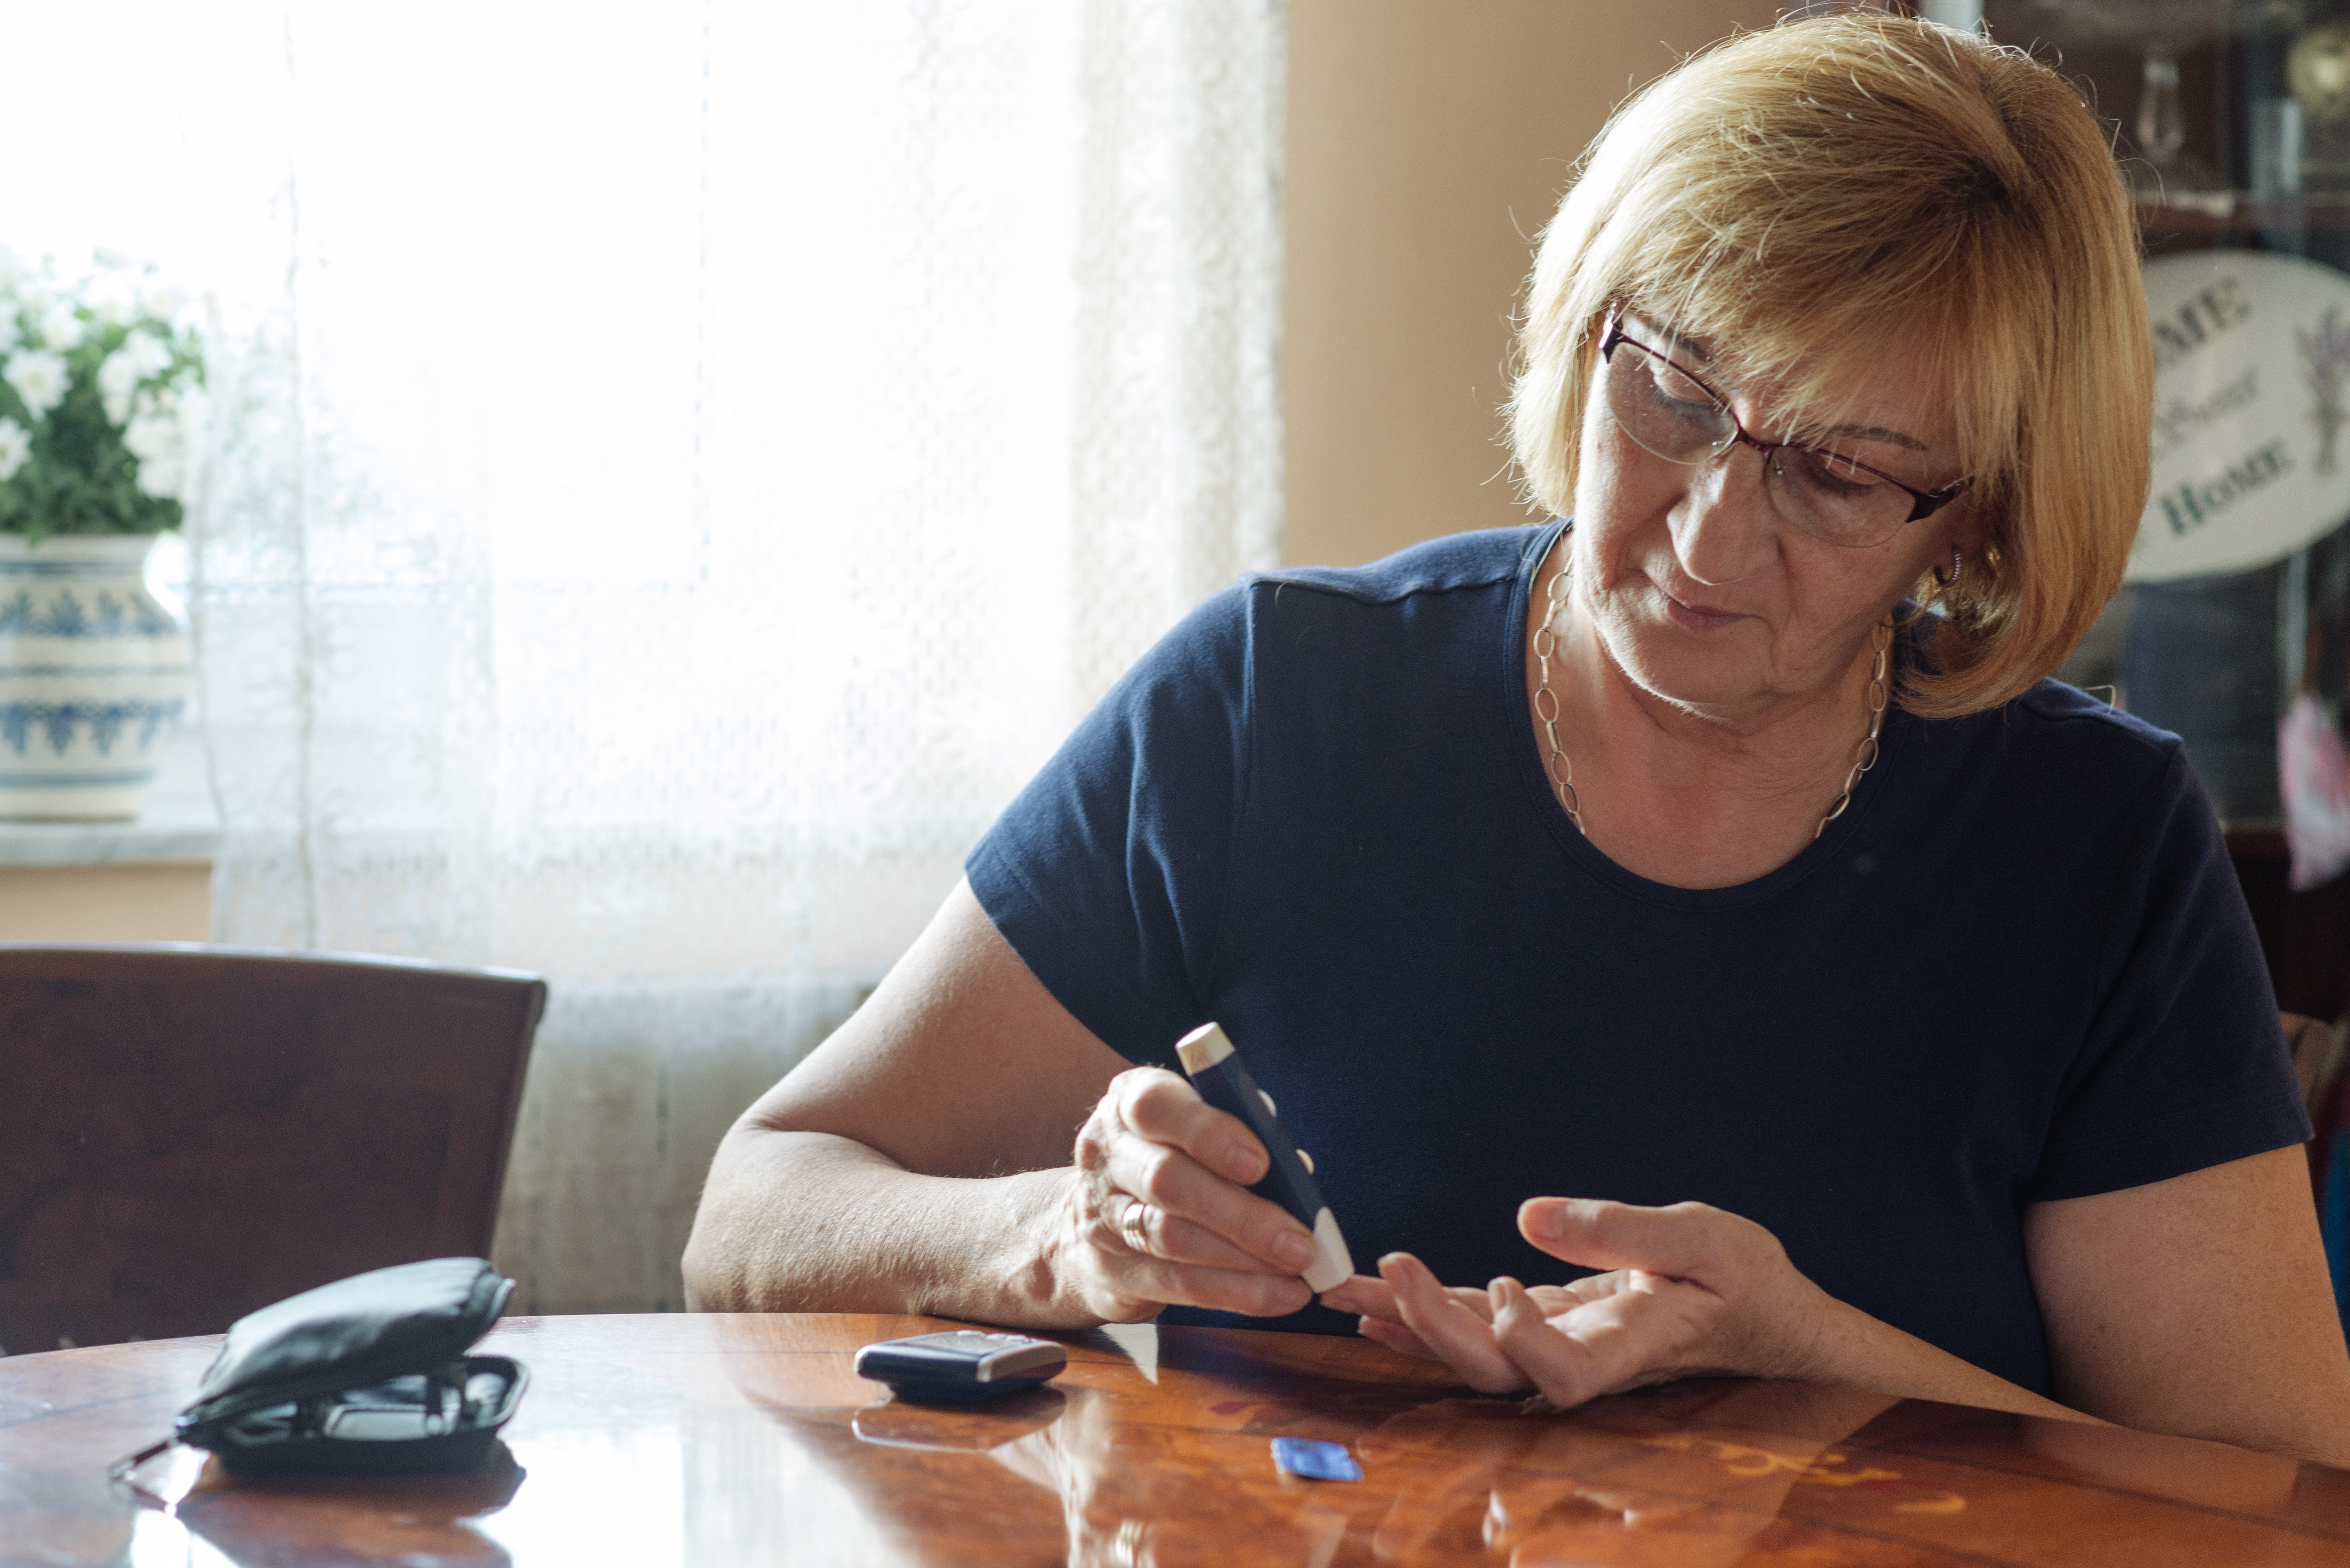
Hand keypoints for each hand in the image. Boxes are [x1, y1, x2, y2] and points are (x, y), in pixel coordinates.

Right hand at [1049, 1066, 1319, 1322]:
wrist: (1092, 1223)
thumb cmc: (1170, 1160)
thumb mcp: (1194, 1131)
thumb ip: (1242, 1138)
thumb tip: (1296, 1171)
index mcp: (1129, 1101)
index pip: (1155, 1107)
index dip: (1209, 1134)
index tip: (1261, 1163)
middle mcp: (1107, 1153)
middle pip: (1167, 1182)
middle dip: (1242, 1215)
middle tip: (1299, 1243)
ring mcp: (1102, 1215)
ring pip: (1172, 1238)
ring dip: (1244, 1259)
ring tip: (1297, 1272)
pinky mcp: (1112, 1270)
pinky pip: (1177, 1283)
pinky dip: (1235, 1291)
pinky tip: (1278, 1296)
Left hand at [1318, 1196, 1830, 1405]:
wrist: (1766, 1316)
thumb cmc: (1750, 1281)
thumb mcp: (1708, 1238)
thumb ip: (1623, 1228)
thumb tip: (1529, 1217)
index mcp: (1638, 1343)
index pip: (1570, 1373)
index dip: (1525, 1345)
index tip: (1505, 1289)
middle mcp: (1591, 1357)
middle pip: (1499, 1368)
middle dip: (1435, 1326)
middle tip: (1387, 1271)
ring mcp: (1567, 1343)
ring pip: (1475, 1351)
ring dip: (1410, 1319)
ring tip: (1346, 1288)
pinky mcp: (1553, 1323)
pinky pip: (1479, 1325)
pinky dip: (1427, 1313)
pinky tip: (1377, 1305)